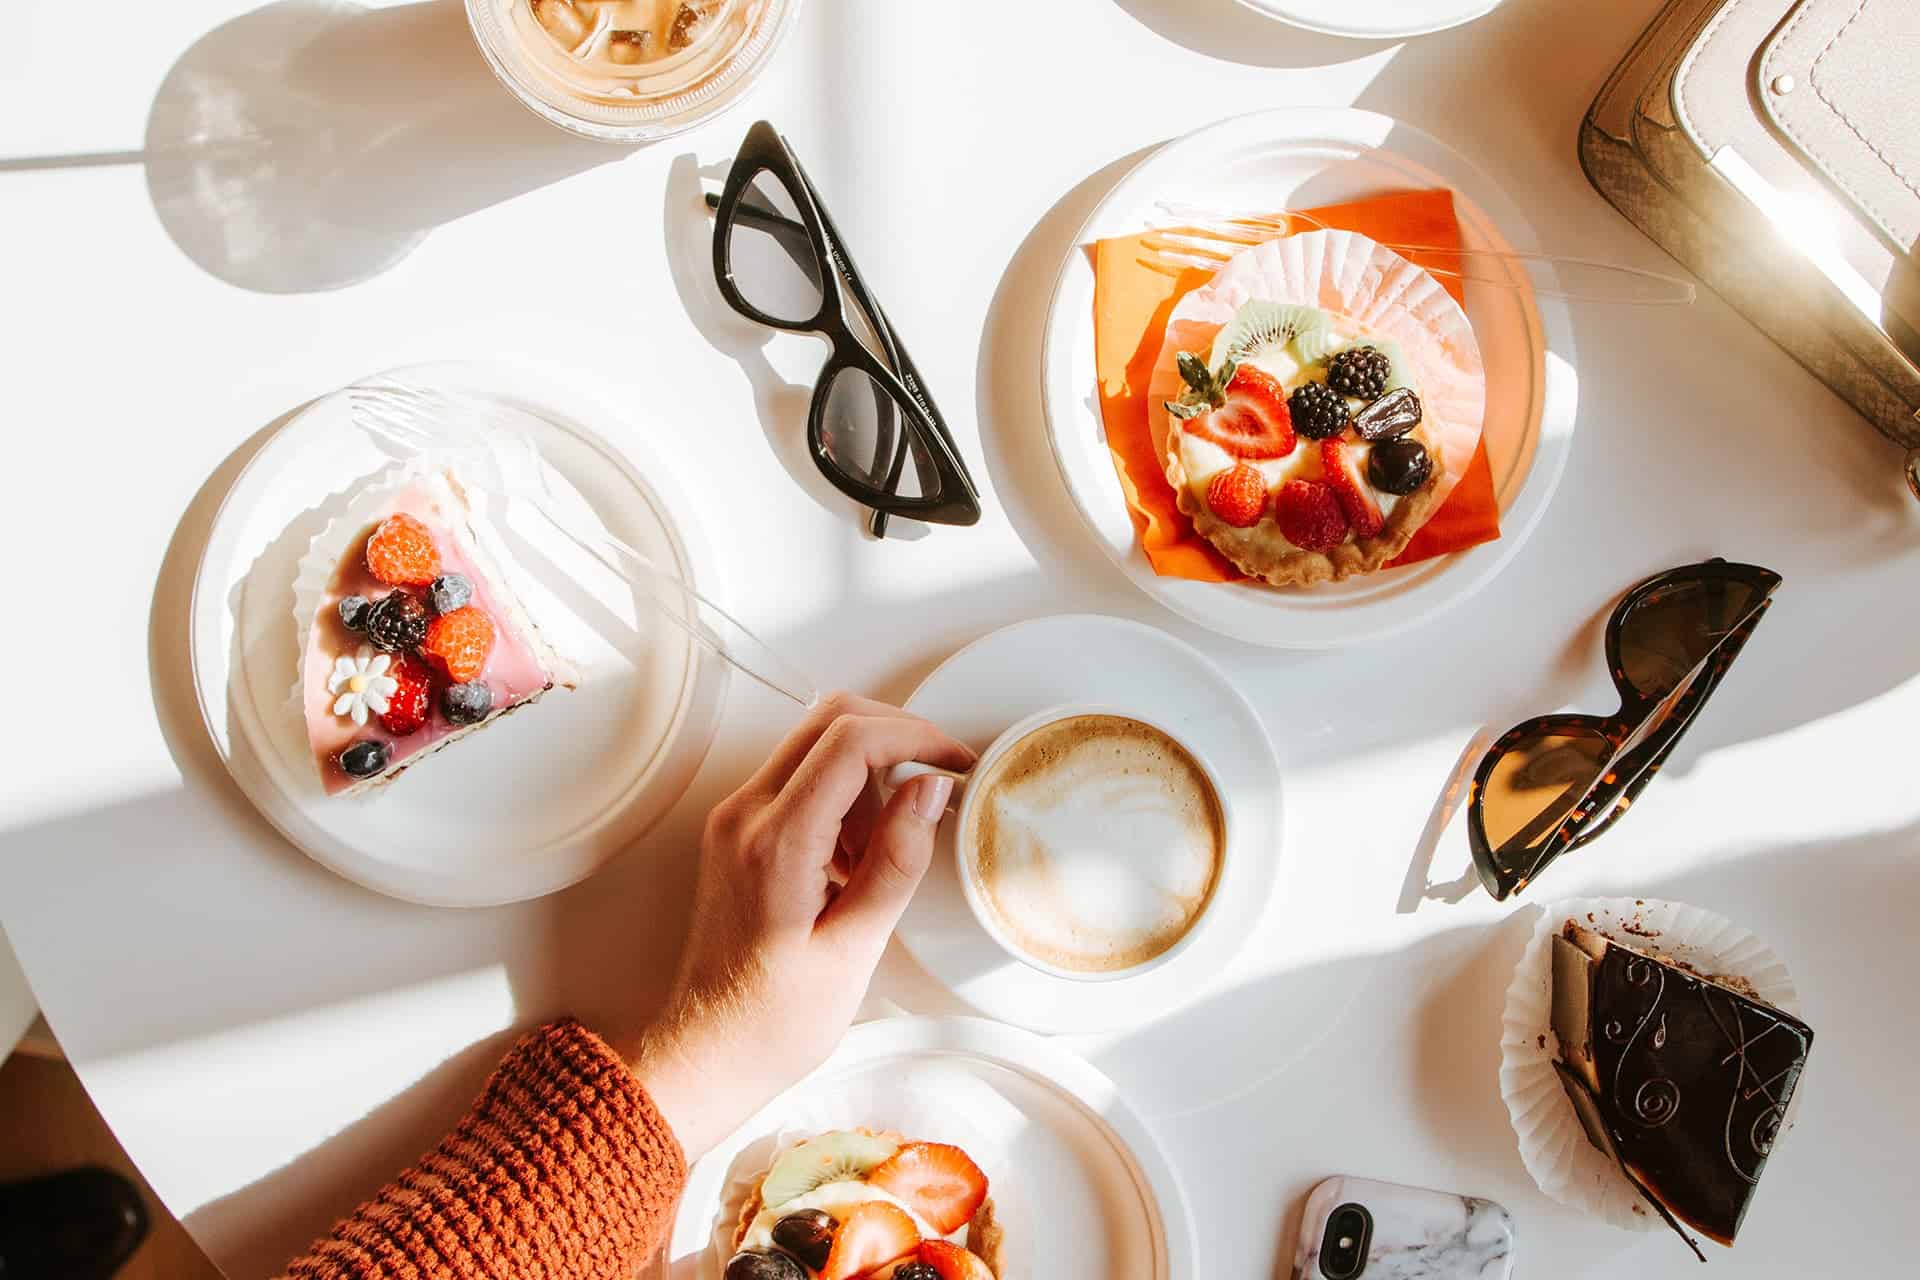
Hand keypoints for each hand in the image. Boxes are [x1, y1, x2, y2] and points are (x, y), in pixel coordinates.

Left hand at [628, 693, 971, 1157]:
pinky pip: (800, 777)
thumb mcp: (854, 949)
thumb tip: (930, 790)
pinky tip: (858, 853)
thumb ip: (895, 861)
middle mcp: (745, 814)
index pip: (851, 741)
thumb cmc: (775, 1020)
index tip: (957, 763)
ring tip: (889, 842)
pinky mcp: (738, 830)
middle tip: (941, 779)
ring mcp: (736, 817)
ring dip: (870, 765)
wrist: (707, 1050)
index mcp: (776, 843)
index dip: (916, 737)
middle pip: (829, 718)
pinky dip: (844, 790)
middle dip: (897, 734)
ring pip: (815, 740)